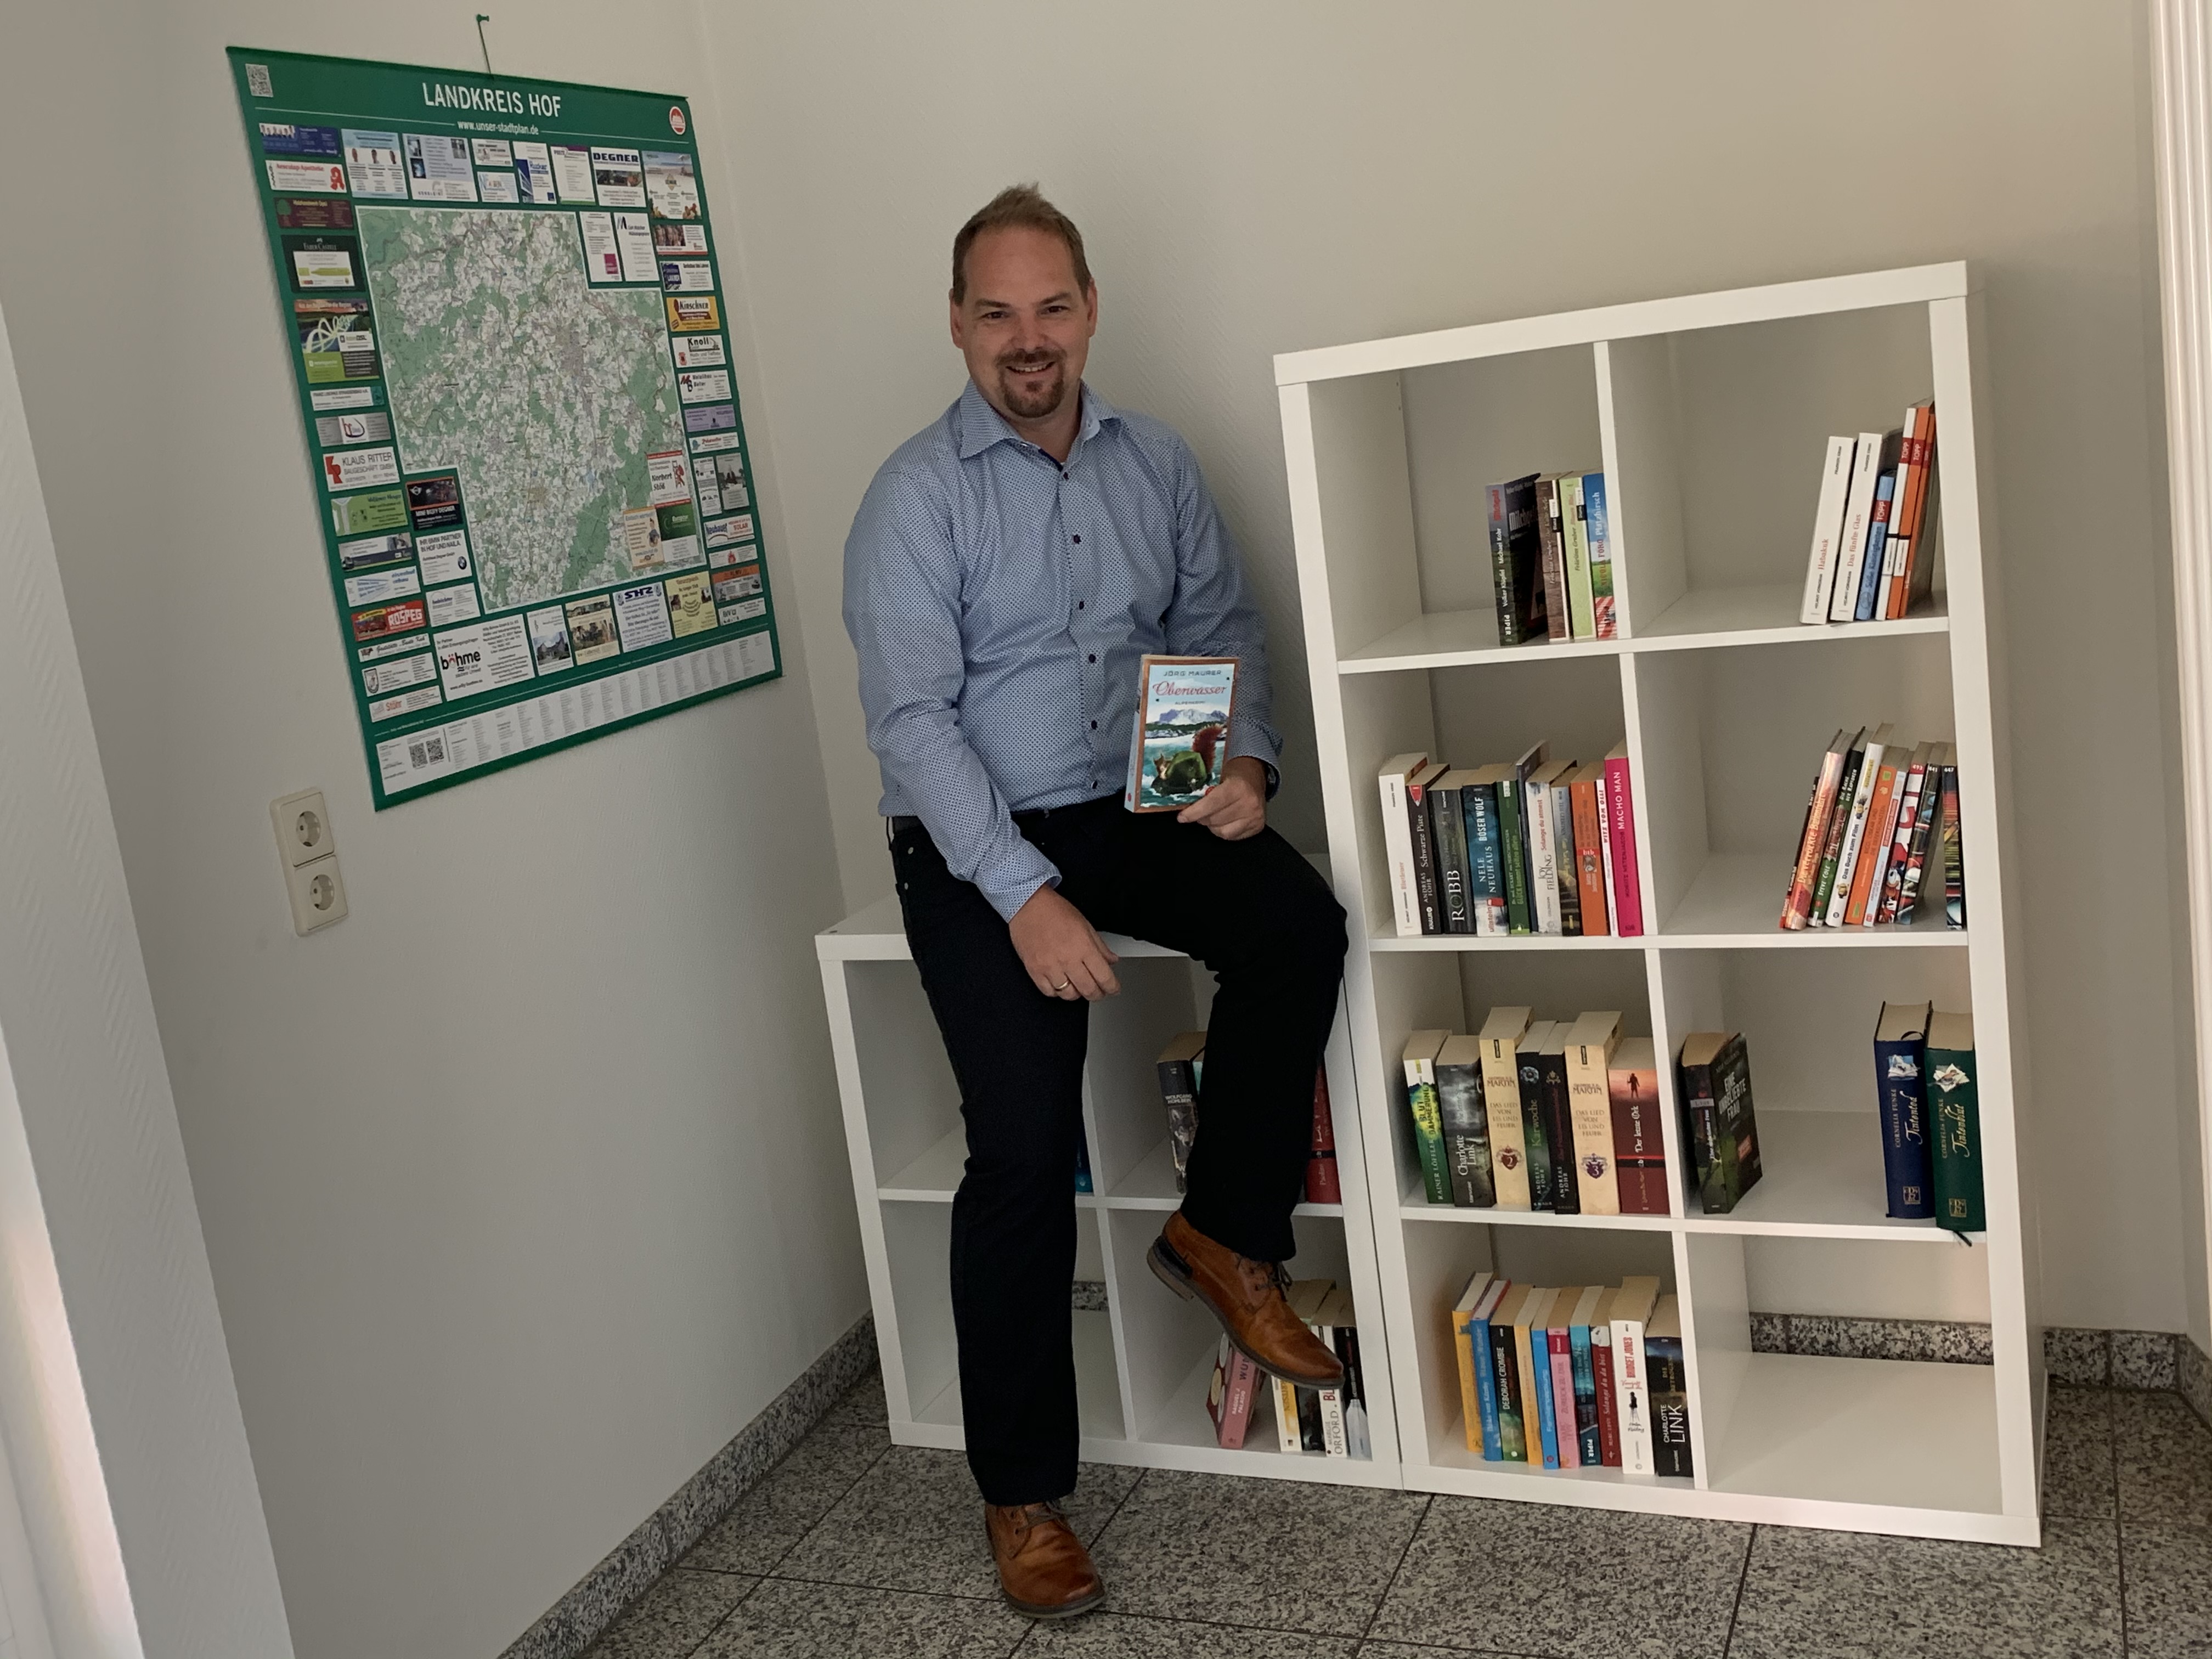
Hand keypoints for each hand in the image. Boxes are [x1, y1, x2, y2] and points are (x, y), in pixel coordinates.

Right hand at [1009, 885, 1120, 1000]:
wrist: (1027, 905)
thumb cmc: (1054, 910)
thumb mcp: (1085, 924)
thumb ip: (1100, 946)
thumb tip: (1111, 960)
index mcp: (1083, 947)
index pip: (1104, 977)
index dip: (1112, 987)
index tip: (1113, 989)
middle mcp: (1067, 959)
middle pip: (1089, 990)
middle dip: (1098, 994)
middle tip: (1099, 992)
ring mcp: (1050, 967)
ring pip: (1069, 995)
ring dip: (1077, 994)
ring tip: (1078, 986)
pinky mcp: (1034, 970)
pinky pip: (1049, 992)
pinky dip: (1057, 992)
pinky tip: (1061, 984)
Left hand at [1178, 755, 1267, 839]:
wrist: (1254, 777)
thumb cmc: (1235, 775)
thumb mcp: (1218, 775)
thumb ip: (1203, 790)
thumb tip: (1185, 804)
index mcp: (1238, 787)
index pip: (1211, 804)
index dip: (1194, 812)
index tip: (1183, 817)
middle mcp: (1249, 804)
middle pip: (1214, 820)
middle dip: (1201, 817)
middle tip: (1198, 811)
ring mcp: (1254, 817)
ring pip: (1221, 831)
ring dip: (1212, 825)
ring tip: (1213, 813)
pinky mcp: (1256, 827)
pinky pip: (1231, 837)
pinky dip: (1222, 829)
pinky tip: (1224, 819)